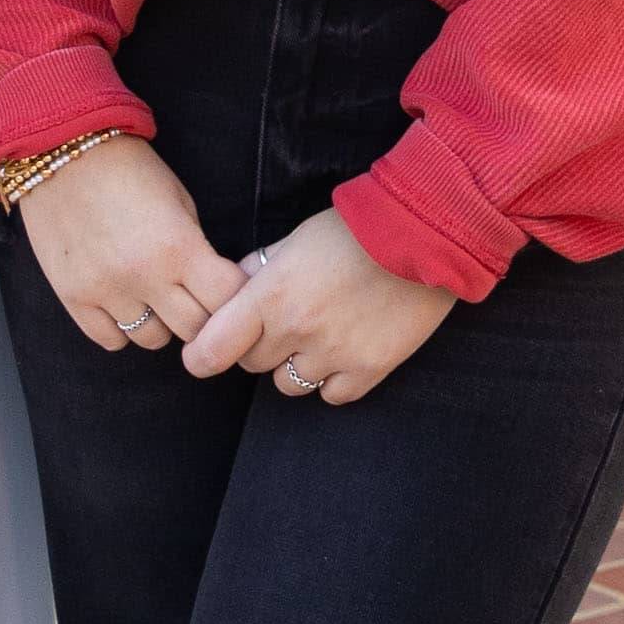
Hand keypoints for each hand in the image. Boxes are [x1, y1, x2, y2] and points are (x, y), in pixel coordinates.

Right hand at [19, 136, 245, 353]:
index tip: (224, 290)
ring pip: (153, 340)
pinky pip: (111, 340)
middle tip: (191, 295)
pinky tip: (122, 300)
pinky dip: (122, 327)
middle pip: (194, 329)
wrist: (63, 150)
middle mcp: (144, 276)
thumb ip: (195, 247)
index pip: (226, 300)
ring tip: (152, 294)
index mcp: (178, 246)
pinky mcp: (73, 298)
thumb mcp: (178, 199)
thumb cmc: (128, 169)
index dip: (233, 297)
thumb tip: (209, 286)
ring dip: (160, 321)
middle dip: (200, 313)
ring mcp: (106, 291)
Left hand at [182, 204, 454, 407]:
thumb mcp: (295, 239)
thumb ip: (259, 270)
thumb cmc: (354, 229)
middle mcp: (297, 330)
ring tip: (319, 333)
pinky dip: (332, 379)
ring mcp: (334, 354)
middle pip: (252, 364)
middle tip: (283, 321)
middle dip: (259, 345)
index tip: (201, 357)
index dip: (202, 356)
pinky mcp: (370, 369)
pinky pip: (332, 395)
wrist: (422, 235)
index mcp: (271, 294)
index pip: (213, 347)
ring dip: (295, 364)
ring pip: (288, 384)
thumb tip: (232, 289)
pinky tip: (344, 349)